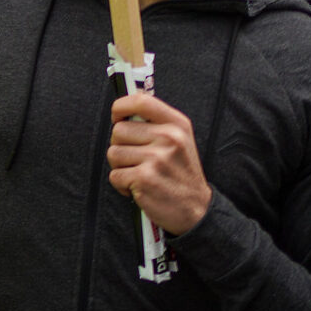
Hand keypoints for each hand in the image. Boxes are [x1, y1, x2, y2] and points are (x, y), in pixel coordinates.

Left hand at [107, 93, 211, 234]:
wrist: (197, 210)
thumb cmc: (181, 174)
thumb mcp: (180, 141)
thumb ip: (156, 124)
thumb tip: (123, 111)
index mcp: (177, 125)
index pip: (140, 101)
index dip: (121, 107)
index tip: (117, 117)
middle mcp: (169, 138)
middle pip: (118, 130)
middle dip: (121, 146)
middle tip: (138, 160)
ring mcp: (157, 158)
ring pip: (113, 153)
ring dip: (121, 167)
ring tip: (140, 174)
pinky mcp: (145, 178)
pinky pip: (114, 176)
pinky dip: (122, 185)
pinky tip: (139, 188)